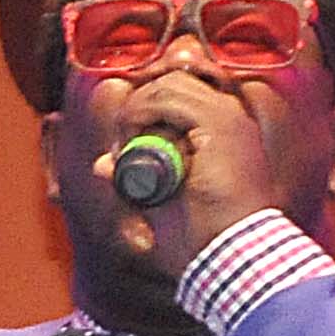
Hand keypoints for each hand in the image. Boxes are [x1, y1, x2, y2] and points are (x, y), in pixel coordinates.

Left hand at [106, 79, 299, 289]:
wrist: (234, 252)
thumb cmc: (204, 237)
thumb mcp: (160, 202)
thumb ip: (134, 179)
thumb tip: (101, 164)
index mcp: (225, 134)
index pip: (181, 96)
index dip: (145, 111)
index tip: (124, 148)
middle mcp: (231, 118)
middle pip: (173, 83)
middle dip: (138, 107)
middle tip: (120, 147)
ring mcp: (229, 117)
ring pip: (169, 85)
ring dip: (136, 111)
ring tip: (125, 147)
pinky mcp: (221, 124)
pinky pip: (169, 97)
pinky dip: (140, 112)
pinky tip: (131, 140)